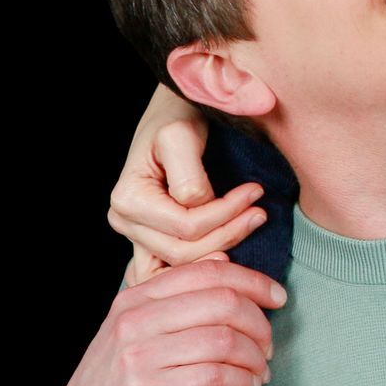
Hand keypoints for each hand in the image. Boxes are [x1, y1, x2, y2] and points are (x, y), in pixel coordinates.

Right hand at [21, 255, 287, 385]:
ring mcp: (138, 356)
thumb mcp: (131, 333)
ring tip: (260, 370)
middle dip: (259, 323)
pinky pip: (213, 377)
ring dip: (254, 356)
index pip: (208, 272)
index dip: (253, 281)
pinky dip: (242, 380)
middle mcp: (134, 319)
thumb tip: (226, 265)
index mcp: (135, 298)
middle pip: (222, 302)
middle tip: (269, 345)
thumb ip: (171, 301)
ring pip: (223, 339)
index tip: (278, 298)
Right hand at [108, 86, 266, 283]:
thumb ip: (187, 174)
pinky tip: (228, 259)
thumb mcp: (180, 135)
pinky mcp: (150, 241)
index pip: (186, 227)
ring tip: (251, 225)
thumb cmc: (177, 117)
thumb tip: (197, 206)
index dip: (226, 213)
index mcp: (126, 200)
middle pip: (184, 251)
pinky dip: (199, 271)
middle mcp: (124, 223)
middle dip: (229, 232)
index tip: (256, 191)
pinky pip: (172, 273)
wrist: (175, 112)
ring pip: (182, 265)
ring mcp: (136, 236)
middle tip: (260, 212)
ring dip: (221, 250)